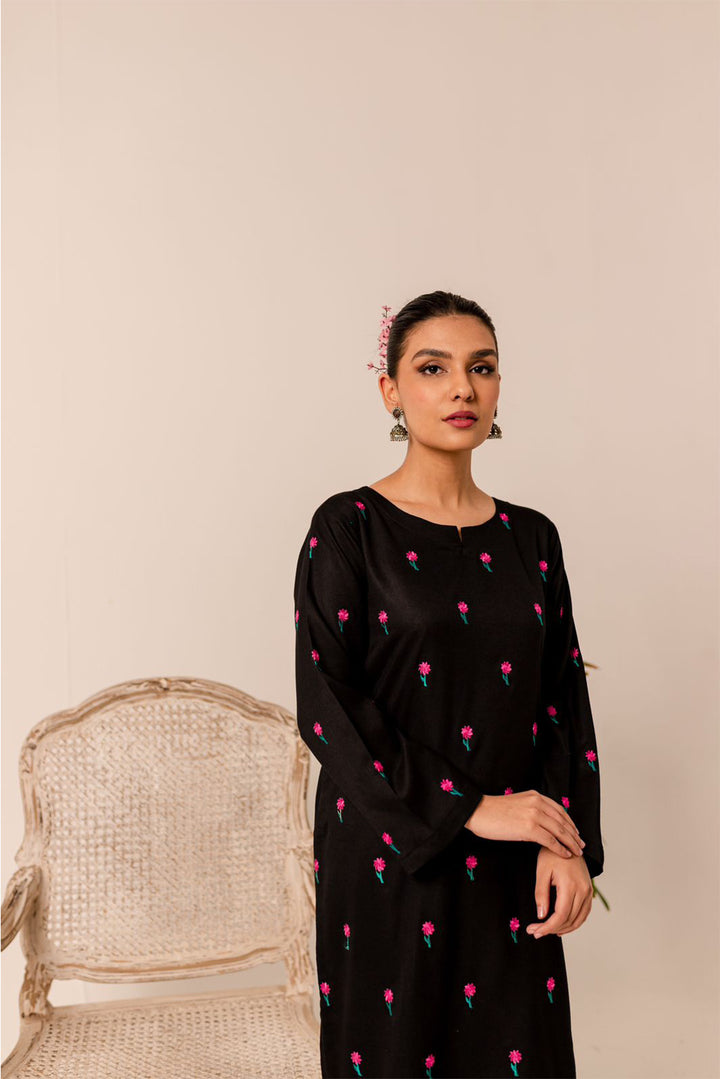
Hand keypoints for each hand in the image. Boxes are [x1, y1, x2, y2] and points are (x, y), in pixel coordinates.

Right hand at [464, 790, 585, 857]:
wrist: (477, 811)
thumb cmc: (493, 811)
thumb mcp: (517, 803)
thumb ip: (531, 808)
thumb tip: (542, 821)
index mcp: (535, 796)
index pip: (560, 810)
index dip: (570, 823)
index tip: (576, 832)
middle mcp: (537, 803)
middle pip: (563, 821)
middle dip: (574, 835)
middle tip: (581, 845)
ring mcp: (534, 815)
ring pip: (559, 832)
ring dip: (571, 843)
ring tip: (577, 852)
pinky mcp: (528, 828)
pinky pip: (550, 841)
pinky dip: (560, 849)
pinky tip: (565, 855)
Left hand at [526, 848, 593, 937]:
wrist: (568, 841)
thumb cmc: (553, 854)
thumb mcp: (542, 871)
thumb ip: (541, 894)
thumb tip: (541, 916)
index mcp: (571, 885)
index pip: (561, 915)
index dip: (547, 926)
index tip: (535, 931)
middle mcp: (583, 890)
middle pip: (569, 920)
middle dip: (552, 929)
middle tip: (536, 932)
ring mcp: (588, 891)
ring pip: (578, 920)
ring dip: (563, 929)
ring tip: (546, 930)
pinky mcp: (589, 892)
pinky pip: (584, 913)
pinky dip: (573, 922)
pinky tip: (562, 925)